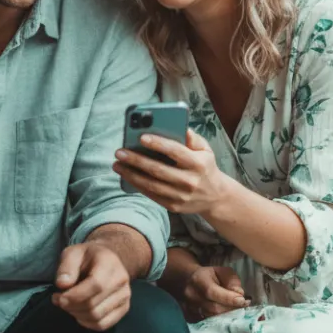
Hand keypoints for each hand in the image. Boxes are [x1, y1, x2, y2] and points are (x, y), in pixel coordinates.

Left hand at [52, 242, 131, 330]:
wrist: (108, 260)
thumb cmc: (88, 257)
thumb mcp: (73, 253)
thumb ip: (66, 267)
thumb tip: (62, 285)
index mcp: (109, 263)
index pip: (96, 285)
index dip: (75, 296)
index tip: (58, 297)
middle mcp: (121, 280)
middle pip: (94, 305)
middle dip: (71, 306)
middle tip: (58, 300)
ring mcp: (125, 296)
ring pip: (97, 317)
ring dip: (77, 315)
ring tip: (68, 305)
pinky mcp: (124, 308)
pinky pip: (103, 324)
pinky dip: (86, 323)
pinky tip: (79, 313)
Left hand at [113, 129, 229, 215]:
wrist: (215, 197)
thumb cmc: (205, 167)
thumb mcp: (206, 150)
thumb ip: (192, 138)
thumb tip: (179, 126)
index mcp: (198, 164)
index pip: (176, 152)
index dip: (158, 144)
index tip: (141, 137)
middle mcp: (190, 181)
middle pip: (158, 170)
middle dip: (136, 160)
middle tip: (119, 152)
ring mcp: (181, 196)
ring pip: (151, 184)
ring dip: (131, 174)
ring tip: (117, 164)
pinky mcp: (174, 206)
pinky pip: (152, 195)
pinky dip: (137, 185)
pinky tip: (126, 175)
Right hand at [182, 265, 249, 320]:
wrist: (190, 280)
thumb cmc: (211, 275)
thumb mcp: (223, 272)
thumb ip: (232, 281)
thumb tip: (239, 294)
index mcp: (198, 280)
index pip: (212, 291)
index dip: (228, 298)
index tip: (243, 301)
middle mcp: (191, 294)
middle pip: (213, 307)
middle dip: (231, 308)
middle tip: (244, 306)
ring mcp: (190, 307)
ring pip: (212, 316)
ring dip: (227, 315)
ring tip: (237, 310)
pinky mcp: (191, 316)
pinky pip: (208, 322)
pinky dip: (220, 320)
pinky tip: (227, 316)